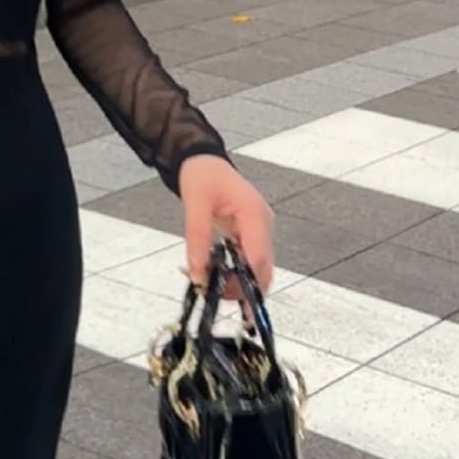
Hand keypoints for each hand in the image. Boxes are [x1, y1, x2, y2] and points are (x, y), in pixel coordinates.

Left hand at [179, 154, 273, 295]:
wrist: (204, 161)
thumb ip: (197, 240)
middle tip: (212, 294)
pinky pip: (246, 261)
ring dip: (235, 282)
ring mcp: (258, 231)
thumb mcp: (195, 205)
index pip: (258, 257)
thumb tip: (197, 274)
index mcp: (254, 214)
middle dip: (240, 288)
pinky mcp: (250, 236)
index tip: (226, 296)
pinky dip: (232, 273)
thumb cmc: (203, 175)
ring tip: (206, 283)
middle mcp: (262, 225)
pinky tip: (211, 274)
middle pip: (262, 269)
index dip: (246, 282)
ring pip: (256, 269)